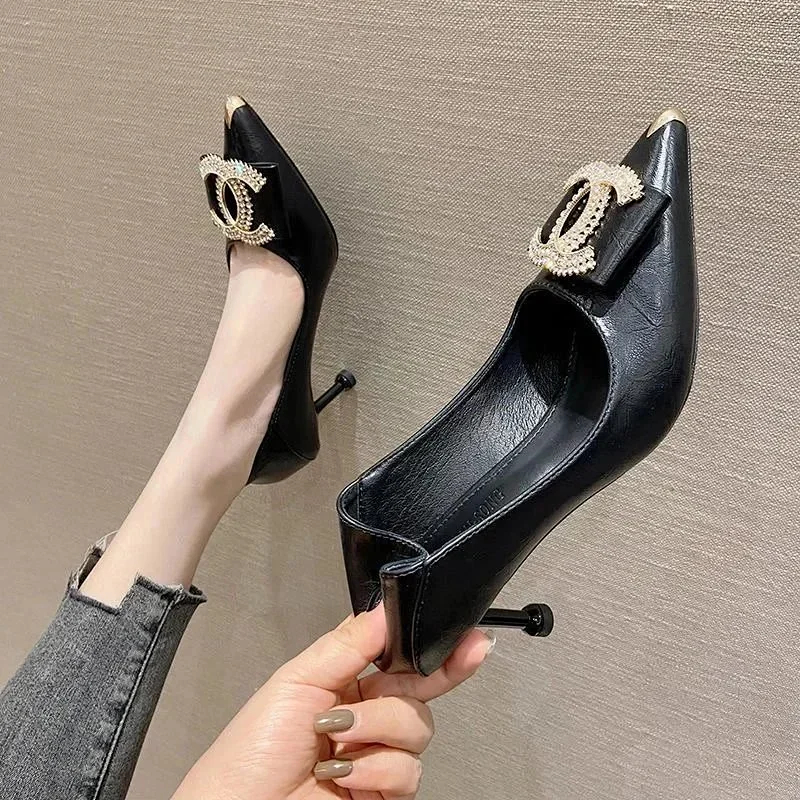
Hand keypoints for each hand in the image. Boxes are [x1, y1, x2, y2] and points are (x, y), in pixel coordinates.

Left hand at [172, 605, 491, 799]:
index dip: (440, 647)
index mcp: (349, 681)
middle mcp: (369, 716)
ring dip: (378, 729)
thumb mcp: (297, 679)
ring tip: (339, 738)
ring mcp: (377, 756)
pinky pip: (407, 772)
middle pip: (422, 691)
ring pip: (418, 730)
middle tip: (437, 666)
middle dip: (429, 679)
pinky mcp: (384, 793)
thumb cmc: (252, 752)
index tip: (470, 637)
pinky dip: (376, 769)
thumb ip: (348, 643)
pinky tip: (346, 772)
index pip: (403, 658)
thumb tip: (387, 610)